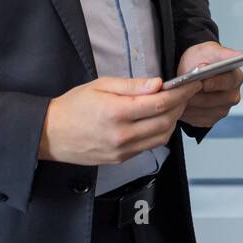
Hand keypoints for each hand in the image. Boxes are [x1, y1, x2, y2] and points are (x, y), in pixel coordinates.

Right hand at [38, 74, 201, 165]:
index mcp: (116, 112)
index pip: (159, 103)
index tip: (192, 83)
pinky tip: (159, 119)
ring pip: (162, 136)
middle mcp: (122, 135)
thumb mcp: (101, 85)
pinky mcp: (122, 158)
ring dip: (173, 119)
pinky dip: (161, 131)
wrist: (51, 134)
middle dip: (181, 104)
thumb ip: (131, 85)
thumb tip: (157, 84)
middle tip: (186, 91)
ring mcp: (123, 150)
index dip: (180, 92)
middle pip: (165, 121)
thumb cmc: (73, 106)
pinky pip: (150, 145)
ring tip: (174, 104)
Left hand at [175, 41, 242, 128]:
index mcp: (236, 78)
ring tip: (181, 90)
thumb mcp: (210, 50)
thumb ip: (224, 54)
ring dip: (188, 101)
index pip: (228, 83)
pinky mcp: (210, 120)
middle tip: (184, 84)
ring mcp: (222, 110)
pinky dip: (186, 110)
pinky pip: (194, 118)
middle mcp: (232, 96)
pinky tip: (184, 99)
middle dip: (195, 92)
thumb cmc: (201, 58)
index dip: (213, 83)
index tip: (202, 81)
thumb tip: (240, 55)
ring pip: (200, 110)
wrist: (190, 69)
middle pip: (211, 100)